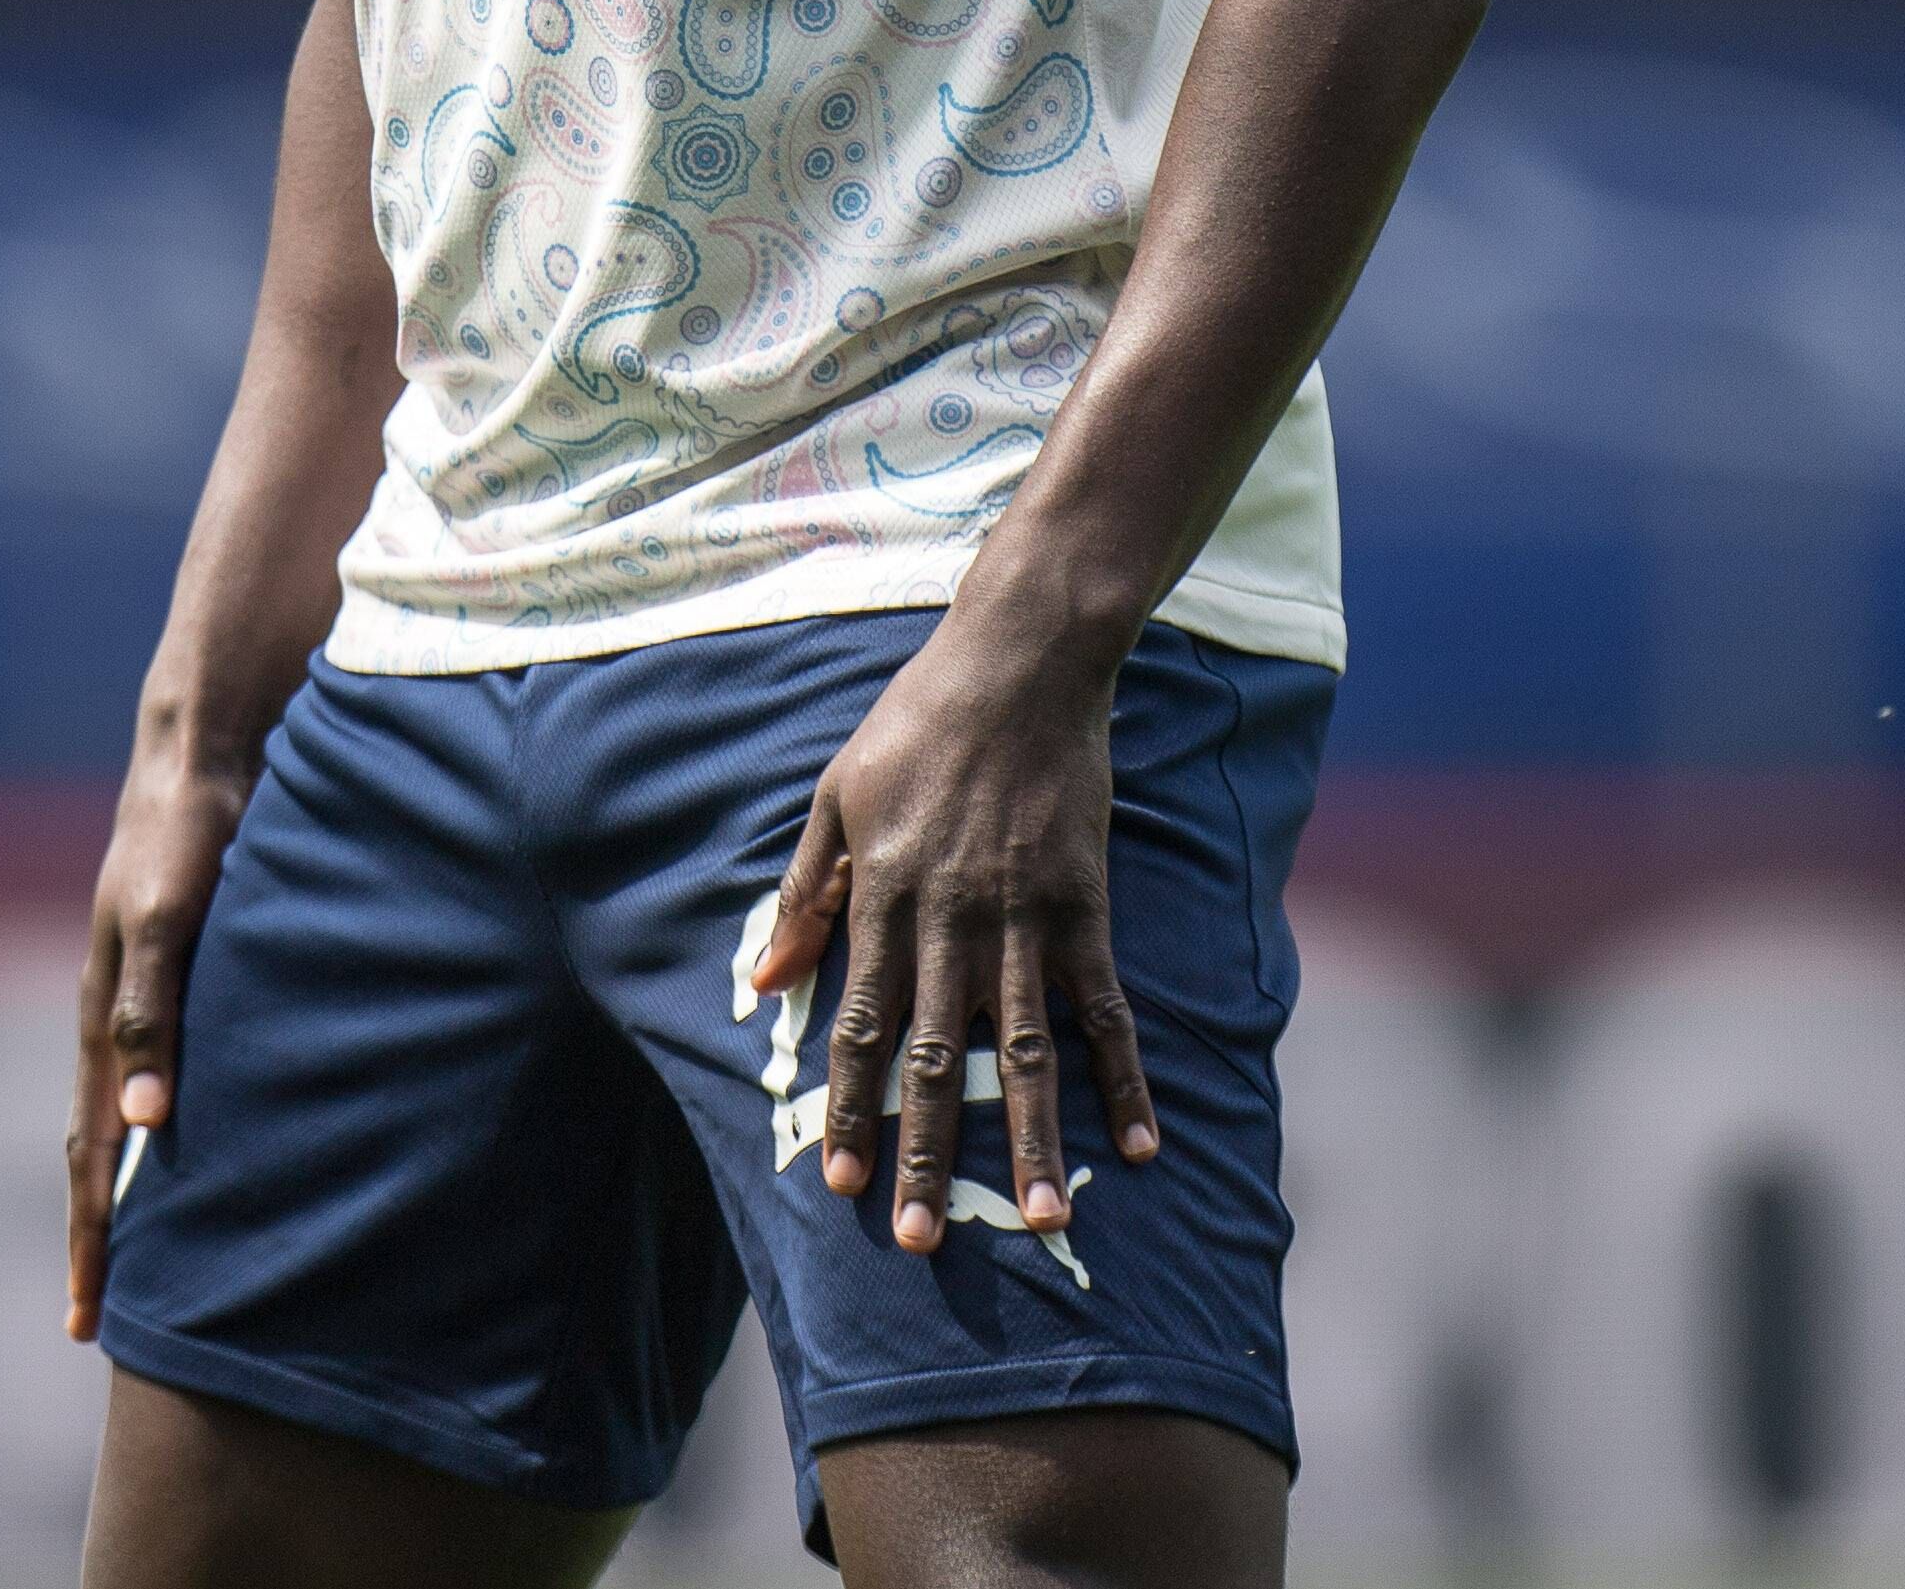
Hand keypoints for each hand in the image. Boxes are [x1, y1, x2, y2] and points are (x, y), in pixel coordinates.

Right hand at [66, 754, 251, 1340]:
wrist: (203, 755)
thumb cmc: (186, 836)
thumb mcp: (171, 922)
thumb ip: (155, 1016)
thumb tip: (143, 1124)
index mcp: (103, 1021)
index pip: (89, 1156)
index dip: (90, 1236)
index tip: (85, 1314)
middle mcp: (114, 1019)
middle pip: (92, 1150)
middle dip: (94, 1236)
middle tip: (93, 1318)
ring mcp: (139, 996)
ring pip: (122, 1116)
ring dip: (122, 1190)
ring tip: (135, 1256)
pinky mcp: (177, 972)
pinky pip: (156, 1072)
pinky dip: (157, 1130)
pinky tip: (180, 1147)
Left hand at [745, 615, 1157, 1252]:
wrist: (1017, 663)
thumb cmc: (916, 727)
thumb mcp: (834, 800)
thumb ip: (804, 896)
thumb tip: (765, 982)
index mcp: (885, 901)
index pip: (864, 1028)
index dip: (854, 1110)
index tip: (843, 1185)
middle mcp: (953, 924)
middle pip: (937, 1059)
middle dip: (927, 1154)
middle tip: (919, 1240)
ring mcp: (1025, 920)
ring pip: (1024, 1052)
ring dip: (1030, 1142)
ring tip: (1037, 1221)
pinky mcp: (1085, 907)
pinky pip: (1106, 1009)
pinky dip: (1123, 1076)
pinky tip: (1138, 1143)